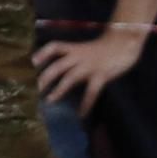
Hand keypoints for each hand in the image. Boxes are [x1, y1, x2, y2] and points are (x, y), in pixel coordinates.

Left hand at [31, 20, 150, 110]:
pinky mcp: (102, 75)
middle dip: (45, 78)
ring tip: (50, 101)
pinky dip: (86, 103)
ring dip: (59, 90)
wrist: (124, 43)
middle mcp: (79, 56)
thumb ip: (71, 58)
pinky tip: (81, 114)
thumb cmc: (102, 49)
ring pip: (71, 77)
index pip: (55, 46)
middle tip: (35, 90)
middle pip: (58, 65)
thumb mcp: (83, 50)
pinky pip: (92, 91)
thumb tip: (55, 73)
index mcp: (74, 48)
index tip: (32, 62)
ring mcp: (90, 65)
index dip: (42, 53)